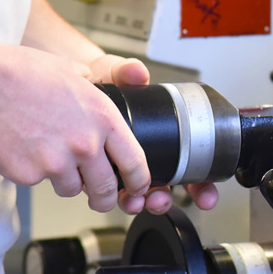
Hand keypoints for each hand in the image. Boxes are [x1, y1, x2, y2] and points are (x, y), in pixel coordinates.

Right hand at [0, 45, 149, 213]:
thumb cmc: (27, 73)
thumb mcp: (76, 73)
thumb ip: (95, 91)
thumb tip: (101, 94)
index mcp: (104, 118)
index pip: (134, 162)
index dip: (139, 181)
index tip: (137, 187)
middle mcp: (85, 144)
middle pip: (106, 189)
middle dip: (104, 197)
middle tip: (99, 197)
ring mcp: (56, 163)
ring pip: (71, 189)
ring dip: (65, 180)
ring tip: (49, 153)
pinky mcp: (28, 175)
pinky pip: (39, 182)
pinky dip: (34, 172)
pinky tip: (25, 149)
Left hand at [85, 54, 219, 214]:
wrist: (67, 84)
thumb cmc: (96, 80)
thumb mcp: (112, 72)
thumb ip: (126, 71)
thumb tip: (137, 73)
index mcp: (157, 129)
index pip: (189, 161)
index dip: (200, 182)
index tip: (205, 195)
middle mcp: (145, 151)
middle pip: (168, 184)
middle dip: (168, 198)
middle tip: (161, 200)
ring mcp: (123, 164)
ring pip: (141, 194)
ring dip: (142, 202)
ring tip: (137, 200)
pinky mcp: (101, 171)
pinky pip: (115, 193)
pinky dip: (118, 198)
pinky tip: (115, 195)